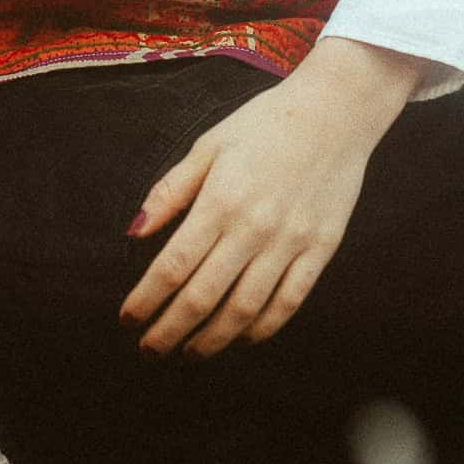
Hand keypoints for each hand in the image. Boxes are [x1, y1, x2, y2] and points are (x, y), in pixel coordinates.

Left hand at [119, 40, 428, 357]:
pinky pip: (289, 301)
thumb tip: (133, 232)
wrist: (336, 110)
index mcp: (220, 201)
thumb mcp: (208, 146)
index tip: (128, 319)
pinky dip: (263, 327)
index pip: (172, 266)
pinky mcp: (321, 248)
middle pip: (203, 296)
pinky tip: (242, 337)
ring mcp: (291, 242)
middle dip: (169, 329)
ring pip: (245, 309)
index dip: (147, 299)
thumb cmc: (264, 124)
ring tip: (190, 352)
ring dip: (212, 339)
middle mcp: (254, 228)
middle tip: (149, 349)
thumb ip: (170, 191)